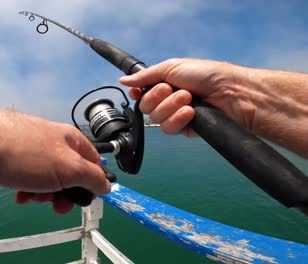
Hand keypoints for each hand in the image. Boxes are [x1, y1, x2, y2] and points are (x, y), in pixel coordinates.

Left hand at [0, 106, 109, 213]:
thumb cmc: (24, 153)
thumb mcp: (68, 168)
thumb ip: (92, 177)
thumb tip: (107, 185)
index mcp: (71, 139)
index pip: (93, 162)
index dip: (93, 182)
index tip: (86, 199)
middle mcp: (53, 143)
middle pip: (70, 174)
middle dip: (65, 193)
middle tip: (57, 205)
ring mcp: (32, 153)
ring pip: (49, 181)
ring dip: (44, 195)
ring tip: (32, 196)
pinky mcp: (14, 163)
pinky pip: (29, 181)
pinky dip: (27, 191)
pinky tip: (20, 195)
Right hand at [119, 58, 251, 135]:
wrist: (231, 93)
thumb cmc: (206, 75)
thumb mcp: (172, 67)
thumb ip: (145, 76)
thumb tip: (123, 80)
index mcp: (164, 84)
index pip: (141, 93)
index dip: (137, 93)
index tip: (138, 91)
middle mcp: (168, 100)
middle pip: (145, 107)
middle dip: (158, 97)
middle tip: (174, 89)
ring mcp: (176, 115)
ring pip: (156, 118)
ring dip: (171, 107)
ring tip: (189, 99)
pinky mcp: (184, 129)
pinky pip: (169, 129)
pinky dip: (178, 119)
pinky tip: (191, 112)